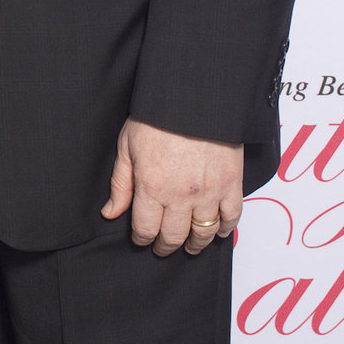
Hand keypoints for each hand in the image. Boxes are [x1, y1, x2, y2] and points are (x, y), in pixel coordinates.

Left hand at [99, 118, 243, 255]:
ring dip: (195, 244)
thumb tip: (110, 213)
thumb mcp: (127, 147)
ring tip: (190, 246)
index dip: (142, 239)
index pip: (146, 229)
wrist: (193, 96)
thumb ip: (121, 184)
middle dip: (166, 246)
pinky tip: (218, 231)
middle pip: (174, 237)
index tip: (142, 239)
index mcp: (152, 187)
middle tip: (163, 247)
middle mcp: (181, 196)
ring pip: (203, 233)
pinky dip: (225, 229)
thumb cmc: (157, 117)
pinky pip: (232, 217)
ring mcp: (209, 192)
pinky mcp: (231, 184)